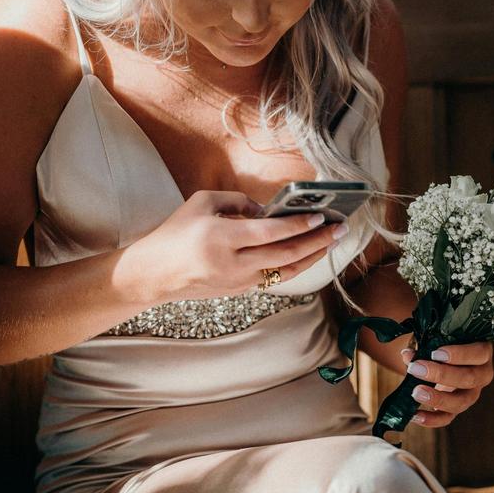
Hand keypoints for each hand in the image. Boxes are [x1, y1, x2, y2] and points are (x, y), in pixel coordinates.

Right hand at [126, 190, 343, 303]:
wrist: (153, 274)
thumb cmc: (175, 232)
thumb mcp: (202, 203)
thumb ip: (238, 202)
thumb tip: (269, 210)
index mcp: (222, 238)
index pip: (270, 233)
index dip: (298, 225)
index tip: (320, 216)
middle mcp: (233, 263)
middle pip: (286, 255)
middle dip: (317, 241)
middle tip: (340, 228)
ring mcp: (238, 281)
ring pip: (286, 271)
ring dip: (313, 256)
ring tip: (332, 242)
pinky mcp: (240, 290)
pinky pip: (275, 277)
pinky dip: (295, 265)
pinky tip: (309, 253)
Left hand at [400, 343, 493, 427]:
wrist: (445, 359)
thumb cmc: (446, 343)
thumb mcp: (440, 339)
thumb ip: (426, 343)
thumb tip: (408, 355)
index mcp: (482, 352)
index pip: (479, 353)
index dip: (459, 354)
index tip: (436, 353)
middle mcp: (482, 375)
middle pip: (469, 378)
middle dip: (441, 374)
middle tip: (416, 369)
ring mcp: (471, 394)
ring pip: (461, 402)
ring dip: (437, 398)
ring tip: (415, 392)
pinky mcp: (457, 408)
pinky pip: (447, 418)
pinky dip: (431, 419)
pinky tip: (415, 415)